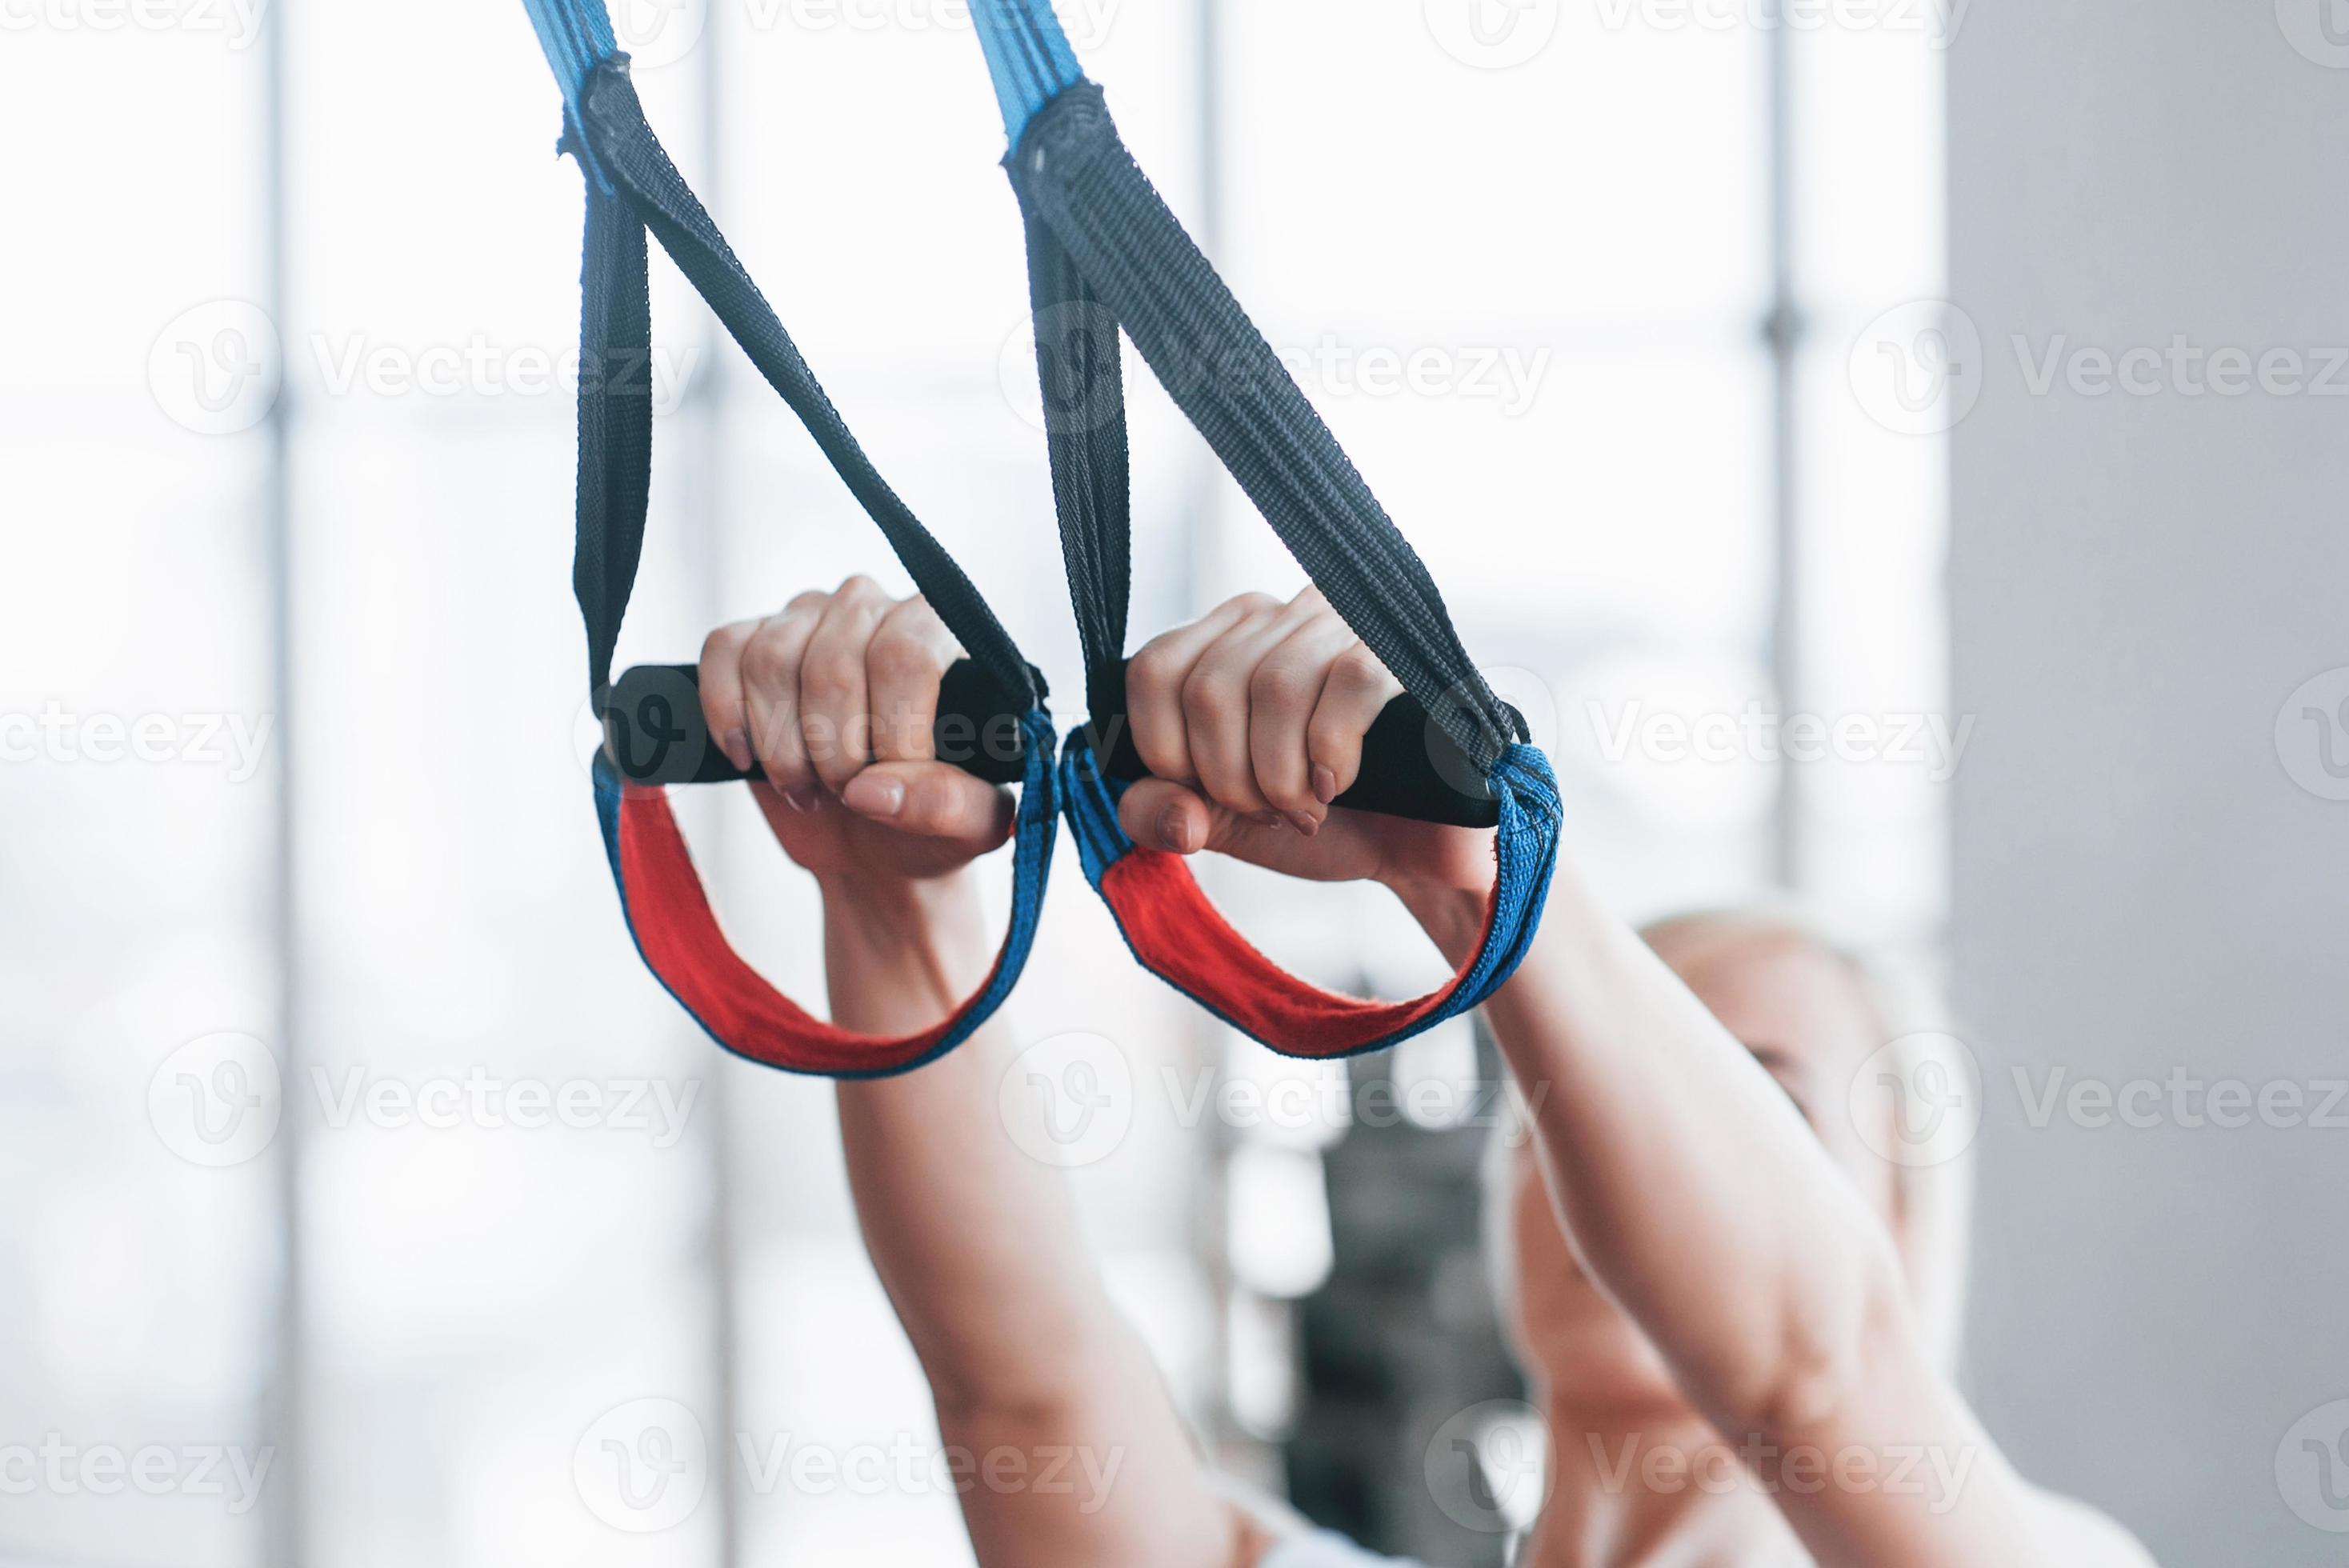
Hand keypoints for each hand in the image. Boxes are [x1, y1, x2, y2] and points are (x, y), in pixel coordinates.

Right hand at [698, 579, 1013, 887]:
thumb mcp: (971, 825)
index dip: (891, 729)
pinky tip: (748, 757)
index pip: (905, 656)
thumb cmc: (933, 816)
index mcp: (941, 632)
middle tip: (846, 794)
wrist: (878, 839)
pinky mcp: (752, 639)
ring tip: (808, 787)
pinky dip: (728, 715)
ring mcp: (808, 617)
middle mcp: (873, 609)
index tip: (894, 780)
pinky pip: (723, 651)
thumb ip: (946, 803)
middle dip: (833, 752)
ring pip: (771, 661)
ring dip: (782, 746)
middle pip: (832, 666)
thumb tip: (872, 788)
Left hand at [1114, 588, 1494, 895]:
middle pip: (1209, 688)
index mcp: (1225, 642)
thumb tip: (1173, 813)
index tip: (1210, 796)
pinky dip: (1332, 753)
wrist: (1424, 848)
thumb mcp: (1227, 824)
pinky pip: (1348, 683)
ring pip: (1274, 686)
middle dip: (1231, 779)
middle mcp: (1280, 615)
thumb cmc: (1328, 818)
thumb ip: (1167, 813)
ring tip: (1309, 807)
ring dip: (1283, 775)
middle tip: (1274, 810)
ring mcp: (1344, 624)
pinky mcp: (1401, 649)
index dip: (1166, 751)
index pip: (1153, 671)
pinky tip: (1340, 784)